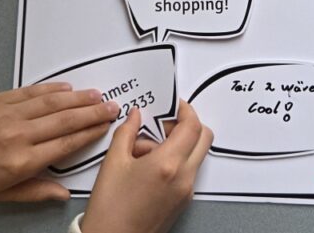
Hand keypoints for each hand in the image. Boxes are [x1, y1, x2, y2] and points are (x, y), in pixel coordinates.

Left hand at [0, 83, 118, 201]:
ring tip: (96, 95)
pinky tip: (66, 88)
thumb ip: (35, 191)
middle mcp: (18, 135)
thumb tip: (64, 194)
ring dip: (77, 98)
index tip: (107, 126)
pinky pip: (29, 92)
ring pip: (51, 103)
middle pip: (64, 120)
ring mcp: (7, 114)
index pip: (65, 144)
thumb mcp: (0, 195)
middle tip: (112, 106)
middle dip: (92, 113)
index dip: (90, 133)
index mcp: (21, 162)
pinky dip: (51, 89)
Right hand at [80, 101, 212, 232]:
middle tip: (163, 124)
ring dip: (179, 144)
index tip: (175, 105)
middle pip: (204, 138)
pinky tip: (147, 166)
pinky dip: (175, 161)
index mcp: (168, 164)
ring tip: (145, 150)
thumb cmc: (110, 209)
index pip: (192, 126)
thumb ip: (127, 132)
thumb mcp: (113, 162)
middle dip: (188, 125)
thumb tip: (135, 116)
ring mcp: (186, 191)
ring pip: (195, 155)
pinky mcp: (183, 201)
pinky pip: (187, 171)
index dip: (186, 110)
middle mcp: (183, 178)